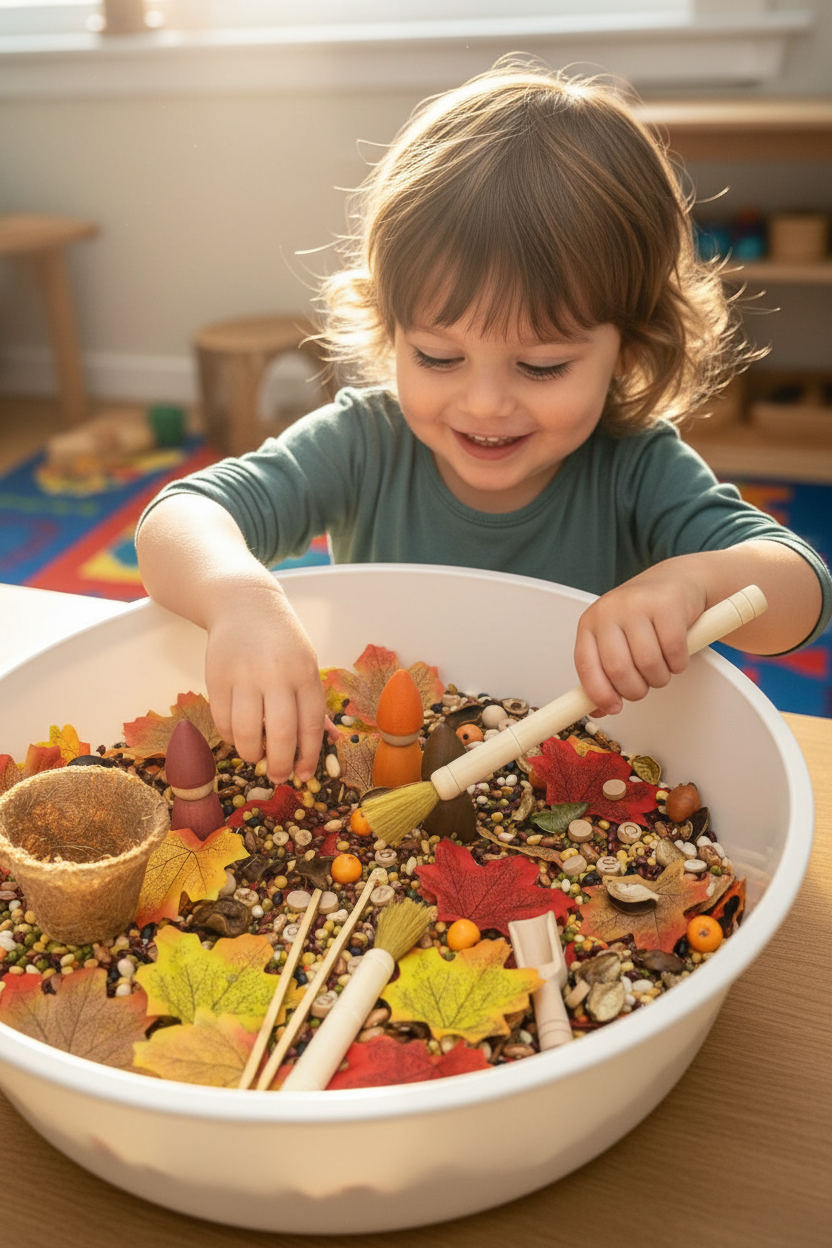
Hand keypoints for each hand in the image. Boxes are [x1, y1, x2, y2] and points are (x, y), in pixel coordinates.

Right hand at [204, 581, 325, 782]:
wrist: (244, 604)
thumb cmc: (282, 641)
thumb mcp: (306, 663)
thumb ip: (312, 702)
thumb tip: (327, 742)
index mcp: (304, 673)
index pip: (310, 725)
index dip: (308, 756)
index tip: (304, 775)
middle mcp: (275, 675)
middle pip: (280, 734)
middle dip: (280, 764)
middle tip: (278, 776)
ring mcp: (243, 676)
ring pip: (246, 732)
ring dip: (251, 753)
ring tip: (256, 755)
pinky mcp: (216, 678)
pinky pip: (222, 721)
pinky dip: (230, 737)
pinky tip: (238, 737)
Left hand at [573, 565, 706, 716]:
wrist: (676, 581)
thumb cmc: (643, 616)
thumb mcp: (616, 640)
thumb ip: (604, 672)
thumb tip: (597, 710)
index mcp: (590, 622)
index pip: (586, 666)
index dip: (600, 694)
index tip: (614, 707)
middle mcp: (609, 611)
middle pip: (618, 670)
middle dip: (635, 690)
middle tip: (644, 686)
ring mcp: (638, 605)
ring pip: (648, 664)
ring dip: (659, 678)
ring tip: (661, 667)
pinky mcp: (667, 605)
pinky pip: (674, 651)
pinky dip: (678, 663)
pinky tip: (676, 656)